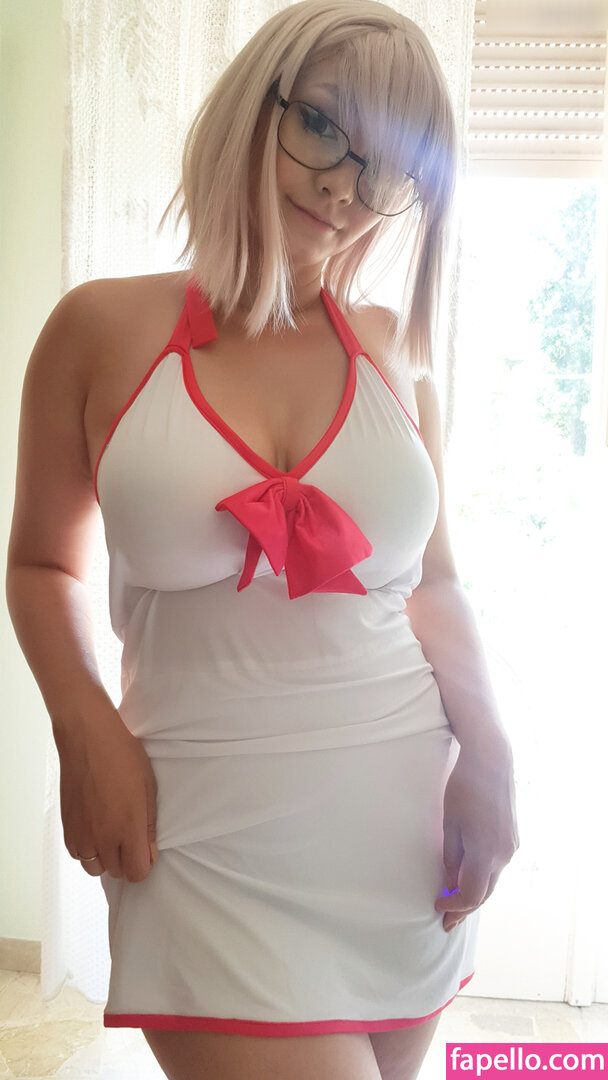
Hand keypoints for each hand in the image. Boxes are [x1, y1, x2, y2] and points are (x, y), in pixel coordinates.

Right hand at [55, 703, 158, 881]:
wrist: (88, 738)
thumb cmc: (123, 757)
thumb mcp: (148, 788)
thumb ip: (149, 826)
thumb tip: (149, 853)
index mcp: (127, 828)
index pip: (136, 873)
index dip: (144, 865)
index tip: (147, 850)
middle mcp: (102, 837)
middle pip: (116, 872)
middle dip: (126, 861)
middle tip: (130, 837)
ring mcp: (82, 833)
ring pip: (94, 867)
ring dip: (105, 858)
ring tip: (112, 834)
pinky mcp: (67, 826)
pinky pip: (78, 854)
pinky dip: (87, 849)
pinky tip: (95, 829)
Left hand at [434, 738, 518, 931]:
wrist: (491, 760)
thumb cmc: (463, 789)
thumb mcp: (449, 824)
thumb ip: (451, 857)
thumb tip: (451, 883)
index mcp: (485, 854)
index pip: (470, 895)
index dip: (453, 906)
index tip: (437, 907)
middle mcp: (503, 855)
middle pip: (484, 893)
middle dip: (464, 909)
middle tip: (447, 922)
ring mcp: (511, 847)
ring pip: (492, 881)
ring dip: (474, 893)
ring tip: (455, 902)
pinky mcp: (513, 838)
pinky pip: (497, 866)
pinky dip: (483, 877)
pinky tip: (470, 877)